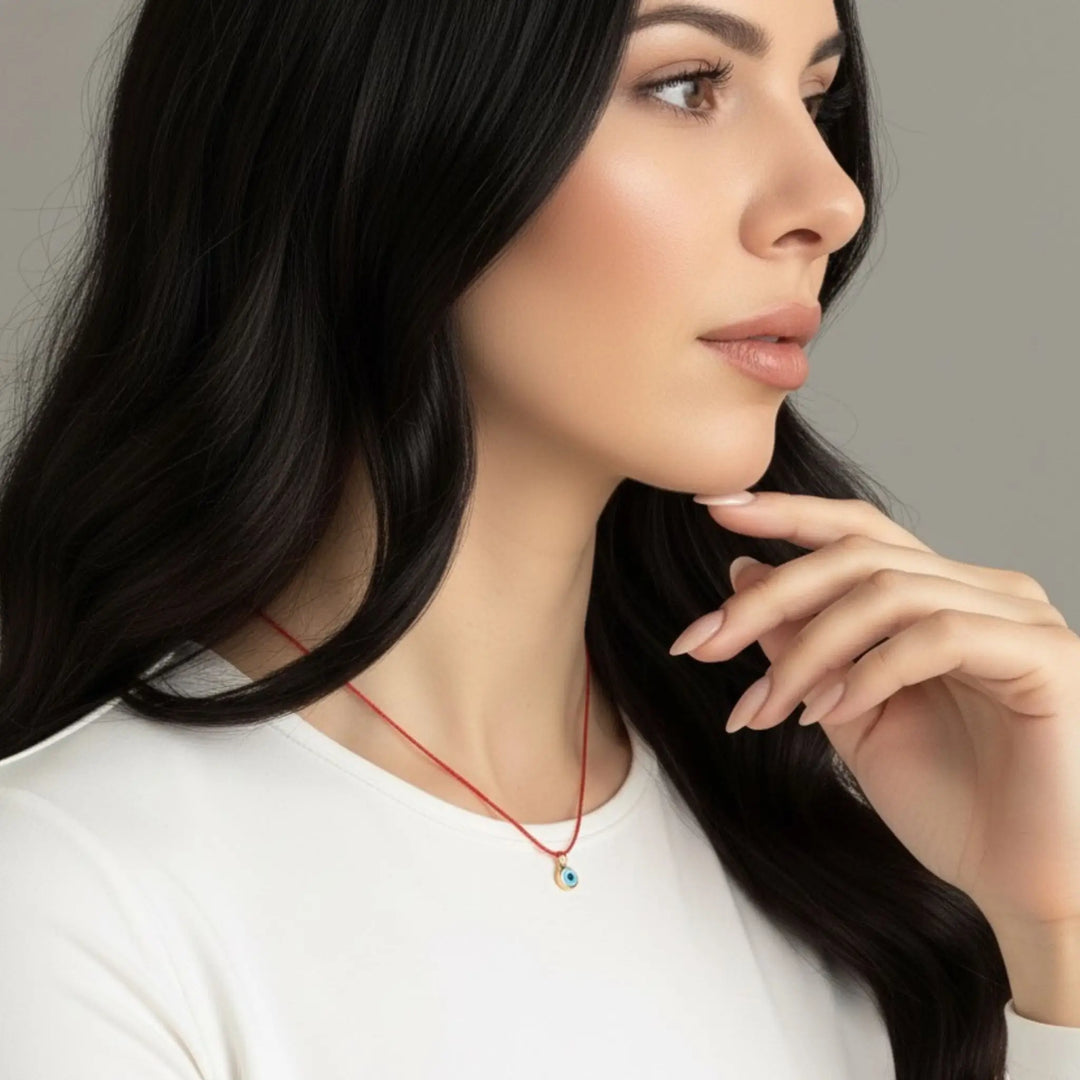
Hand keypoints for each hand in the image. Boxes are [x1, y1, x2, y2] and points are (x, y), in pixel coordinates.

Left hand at [669, 490, 1079, 930]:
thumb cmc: (949, 803)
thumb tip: (742, 572)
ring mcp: (1018, 618)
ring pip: (887, 593)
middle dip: (769, 596)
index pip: (857, 531)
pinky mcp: (1045, 657)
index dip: (785, 513)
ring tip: (768, 706)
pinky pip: (936, 637)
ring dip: (808, 650)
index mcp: (939, 597)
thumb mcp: (846, 713)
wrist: (1023, 885)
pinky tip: (828, 712)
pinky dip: (868, 671)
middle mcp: (982, 591)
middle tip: (702, 642)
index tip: (713, 510)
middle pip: (857, 554)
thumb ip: (802, 644)